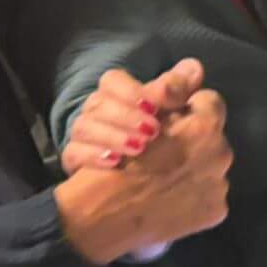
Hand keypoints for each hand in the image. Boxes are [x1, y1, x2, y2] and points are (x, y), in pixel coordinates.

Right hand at [56, 81, 232, 262]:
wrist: (106, 218)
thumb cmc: (117, 157)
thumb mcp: (138, 113)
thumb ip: (169, 88)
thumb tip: (194, 67)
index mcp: (204, 124)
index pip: (207, 101)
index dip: (182, 108)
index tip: (162, 120)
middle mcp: (221, 153)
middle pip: (210, 135)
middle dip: (188, 138)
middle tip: (158, 149)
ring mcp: (220, 185)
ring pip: (209, 164)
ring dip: (189, 166)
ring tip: (159, 175)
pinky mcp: (215, 212)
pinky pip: (207, 194)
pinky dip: (190, 194)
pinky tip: (166, 196)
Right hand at [59, 60, 205, 174]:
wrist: (140, 198)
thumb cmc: (164, 153)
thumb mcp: (177, 122)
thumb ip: (180, 93)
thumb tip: (193, 67)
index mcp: (119, 98)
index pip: (114, 81)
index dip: (133, 91)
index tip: (155, 107)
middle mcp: (97, 114)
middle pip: (98, 101)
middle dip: (127, 115)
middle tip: (153, 132)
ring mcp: (83, 139)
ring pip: (83, 125)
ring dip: (113, 135)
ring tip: (138, 149)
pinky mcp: (75, 163)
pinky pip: (72, 153)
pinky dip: (93, 155)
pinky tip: (114, 164)